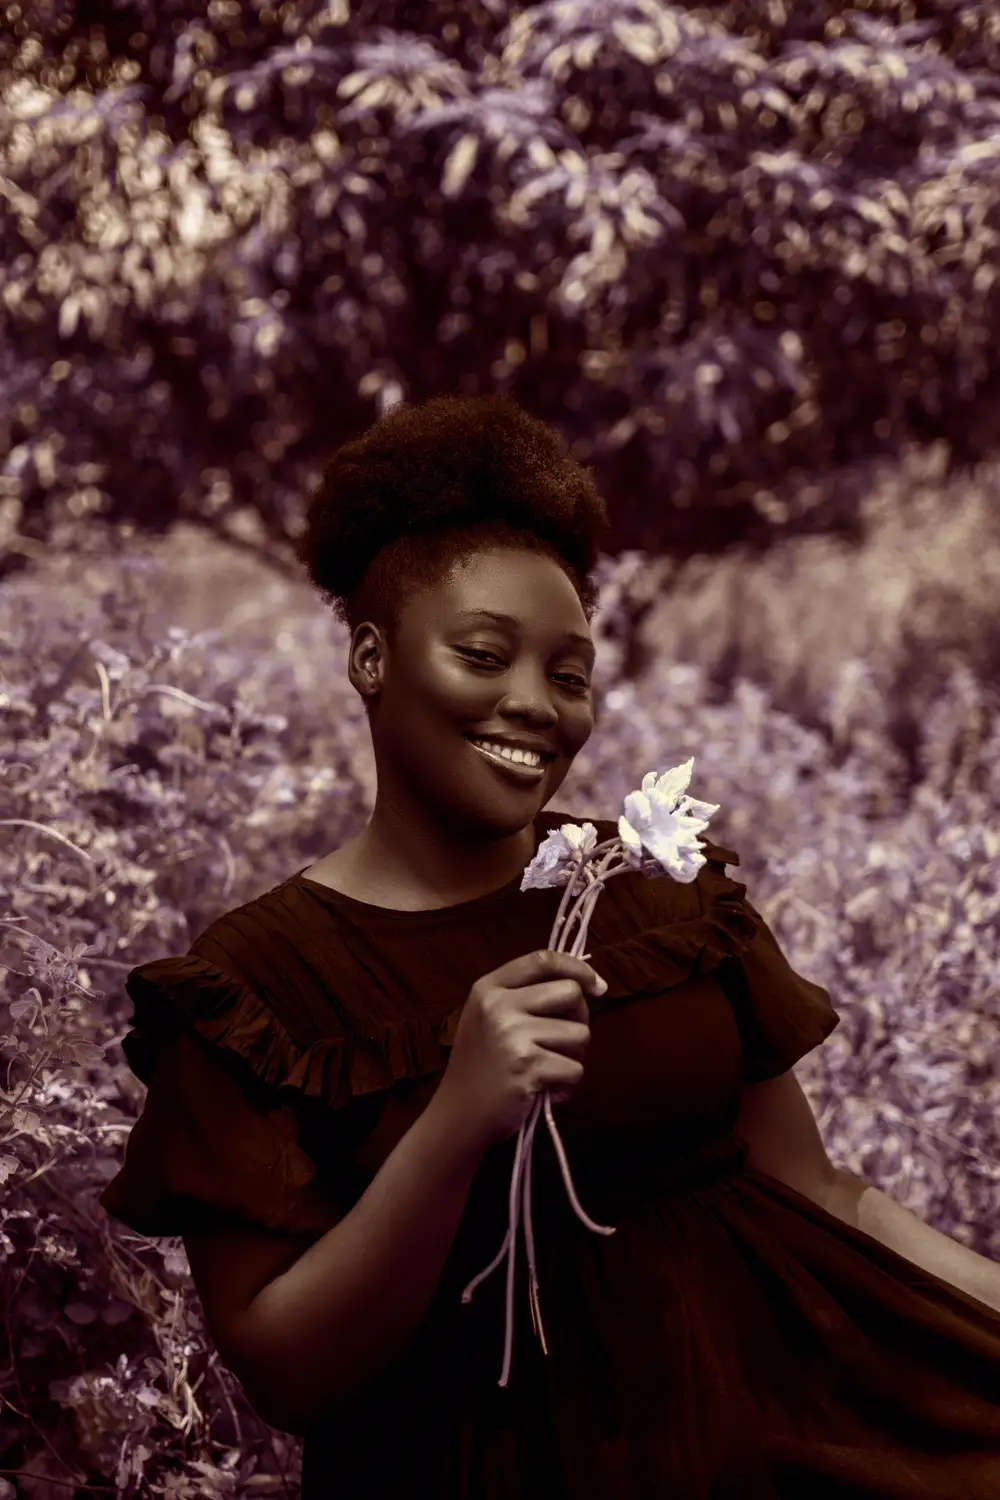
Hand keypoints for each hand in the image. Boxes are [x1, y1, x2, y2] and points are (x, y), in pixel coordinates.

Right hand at [435, 948, 605, 1152]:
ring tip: (545, 1069)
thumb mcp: (491, 1017)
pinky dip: (566, 1085)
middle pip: (571, 993)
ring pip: (580, 1034)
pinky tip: (542, 1090)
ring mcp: (512, 1036)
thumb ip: (528, 995)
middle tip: (561, 1041)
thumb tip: (591, 984)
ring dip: (572, 1056)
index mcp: (489, 988)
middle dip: (578, 1018)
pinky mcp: (527, 1067)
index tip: (597, 986)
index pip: (544, 959)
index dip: (578, 968)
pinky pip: (575, 1069)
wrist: (459, 1115)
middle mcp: (498, 1005)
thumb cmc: (483, 1065)